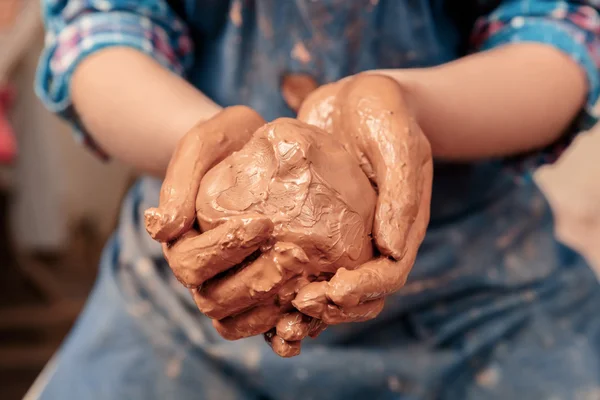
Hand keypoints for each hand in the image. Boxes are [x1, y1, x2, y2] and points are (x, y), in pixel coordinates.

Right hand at [146, 111, 377, 356]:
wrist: (256, 149)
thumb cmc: (228, 141)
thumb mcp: (205, 143)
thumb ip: (180, 181)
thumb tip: (160, 229)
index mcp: (181, 243)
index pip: (191, 262)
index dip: (225, 249)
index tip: (265, 222)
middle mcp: (202, 273)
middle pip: (214, 299)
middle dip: (254, 282)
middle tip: (294, 256)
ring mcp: (229, 287)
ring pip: (235, 320)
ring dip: (267, 308)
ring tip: (304, 282)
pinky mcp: (259, 294)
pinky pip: (263, 326)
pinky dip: (281, 329)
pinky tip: (307, 315)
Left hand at [292, 74, 432, 322]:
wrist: (358, 95)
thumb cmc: (385, 113)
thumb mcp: (398, 142)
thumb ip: (401, 192)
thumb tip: (392, 250)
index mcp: (400, 229)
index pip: (387, 277)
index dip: (362, 293)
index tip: (330, 291)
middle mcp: (371, 239)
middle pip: (356, 294)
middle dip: (329, 308)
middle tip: (294, 307)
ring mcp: (342, 234)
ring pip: (325, 284)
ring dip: (302, 306)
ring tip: (272, 316)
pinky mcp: (315, 223)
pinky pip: (300, 258)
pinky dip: (283, 278)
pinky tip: (254, 282)